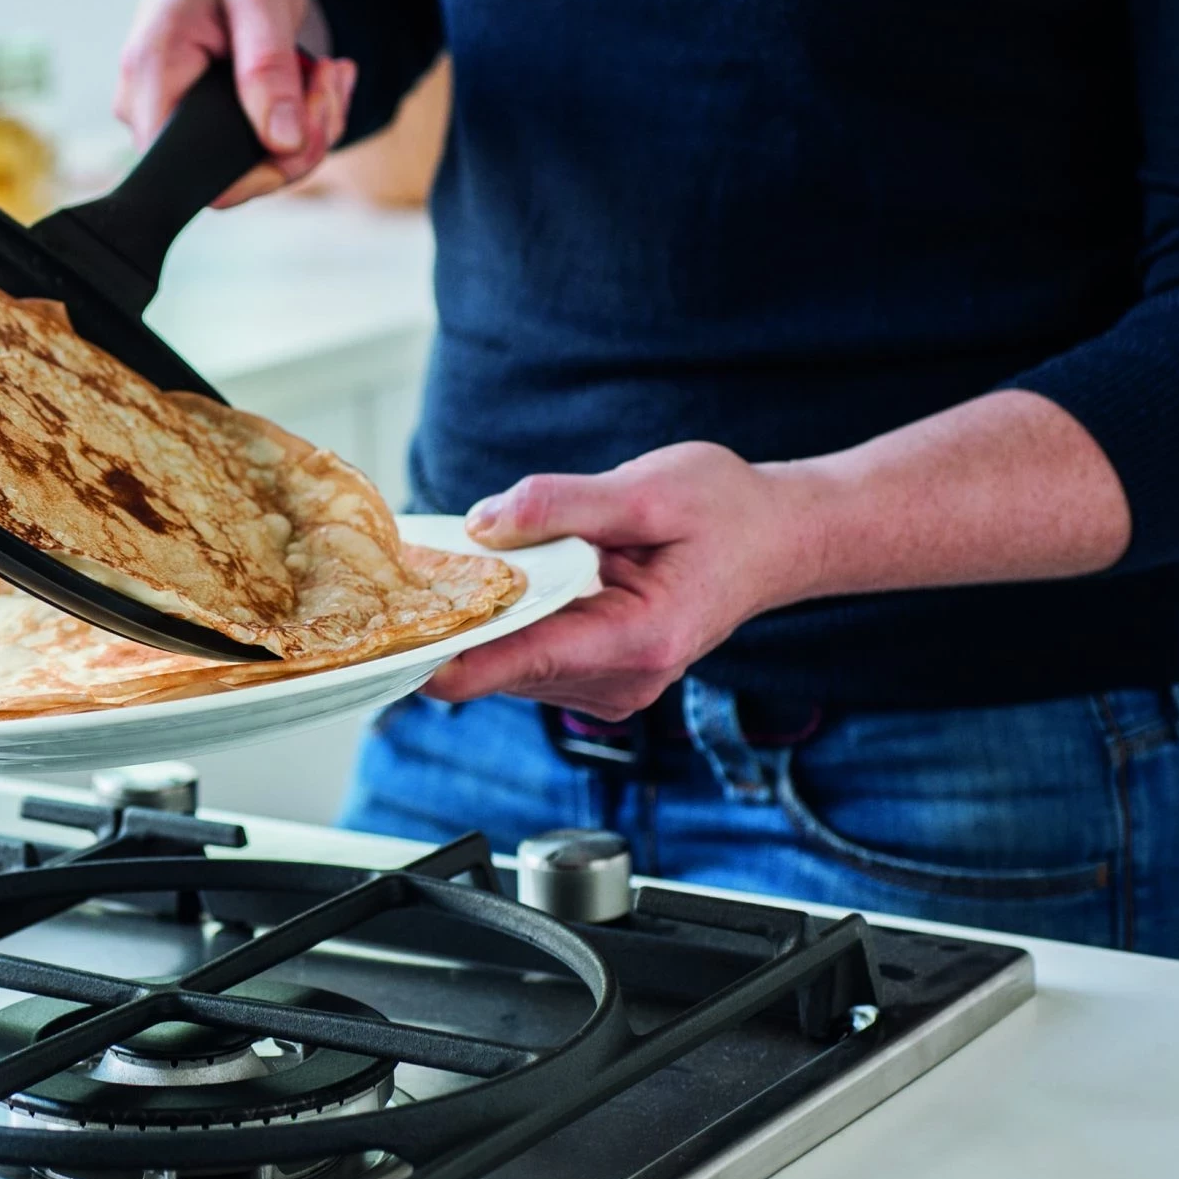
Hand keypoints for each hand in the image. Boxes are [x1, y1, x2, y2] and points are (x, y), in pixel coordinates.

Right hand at [116, 0, 358, 206]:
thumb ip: (267, 66)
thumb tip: (282, 141)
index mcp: (150, 74)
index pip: (189, 171)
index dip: (255, 170)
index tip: (306, 119)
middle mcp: (148, 110)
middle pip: (228, 178)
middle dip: (299, 142)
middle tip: (329, 83)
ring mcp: (171, 124)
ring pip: (251, 170)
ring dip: (308, 131)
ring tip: (328, 73)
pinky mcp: (198, 129)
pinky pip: (256, 154)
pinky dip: (300, 125)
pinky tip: (318, 80)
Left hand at [425, 443, 829, 719]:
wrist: (777, 539)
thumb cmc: (725, 512)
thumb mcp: (647, 489)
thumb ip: (562, 504)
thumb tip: (486, 523)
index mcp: (641, 639)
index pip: (528, 660)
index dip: (459, 659)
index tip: (401, 657)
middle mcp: (626, 681)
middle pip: (510, 666)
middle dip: (463, 623)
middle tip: (414, 576)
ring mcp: (613, 689)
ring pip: (515, 667)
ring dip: (485, 623)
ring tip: (464, 571)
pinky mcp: (601, 680)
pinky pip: (532, 660)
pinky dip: (510, 625)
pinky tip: (506, 586)